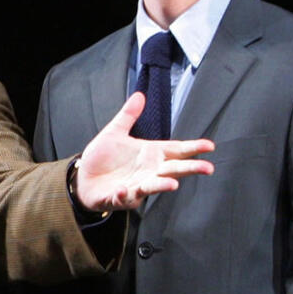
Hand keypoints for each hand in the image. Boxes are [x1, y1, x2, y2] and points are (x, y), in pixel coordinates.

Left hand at [76, 92, 214, 211]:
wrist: (82, 178)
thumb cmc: (103, 158)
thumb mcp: (114, 133)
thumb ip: (128, 116)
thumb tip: (139, 95)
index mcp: (150, 155)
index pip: (176, 150)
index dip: (193, 148)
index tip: (210, 146)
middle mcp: (147, 172)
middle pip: (173, 170)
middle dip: (190, 169)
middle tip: (207, 168)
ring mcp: (134, 186)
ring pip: (152, 187)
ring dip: (161, 185)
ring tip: (173, 184)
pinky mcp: (117, 198)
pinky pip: (121, 197)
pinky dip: (122, 195)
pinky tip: (122, 190)